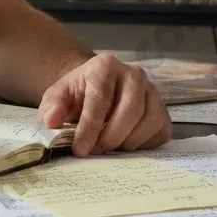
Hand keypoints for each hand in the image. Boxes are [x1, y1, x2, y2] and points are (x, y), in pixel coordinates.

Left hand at [38, 53, 170, 156]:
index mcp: (105, 65)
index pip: (100, 98)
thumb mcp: (57, 96)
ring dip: (127, 142)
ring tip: (108, 148)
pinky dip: (143, 145)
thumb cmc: (77, 94)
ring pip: (149, 122)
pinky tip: (125, 145)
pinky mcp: (164, 110)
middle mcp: (134, 73)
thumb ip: (52, 106)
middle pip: (130, 110)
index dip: (90, 127)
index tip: (80, 149)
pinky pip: (160, 132)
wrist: (95, 90)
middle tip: (95, 151)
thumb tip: (52, 120)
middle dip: (111, 137)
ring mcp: (153, 91)